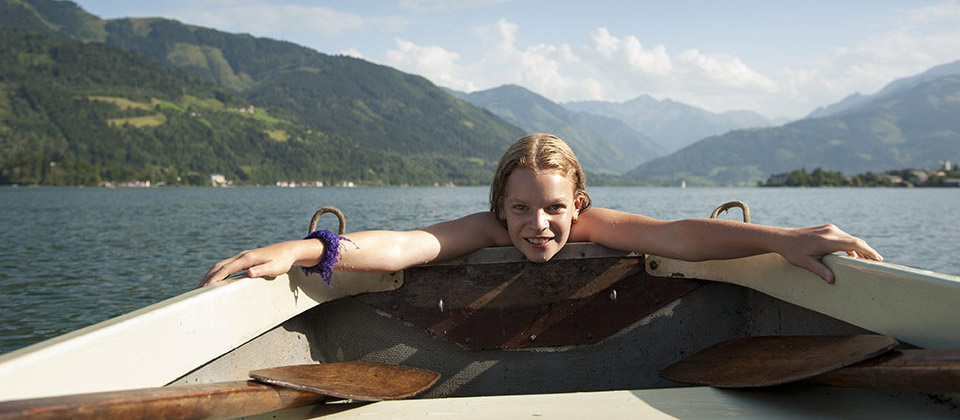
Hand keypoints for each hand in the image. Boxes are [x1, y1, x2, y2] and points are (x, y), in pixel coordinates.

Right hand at [198, 240, 320, 286]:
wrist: (288, 251)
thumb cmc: (282, 261)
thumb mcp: (275, 268)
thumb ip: (262, 270)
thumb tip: (250, 273)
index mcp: (247, 259)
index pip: (227, 269)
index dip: (215, 278)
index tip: (205, 287)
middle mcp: (242, 256)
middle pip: (220, 266)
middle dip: (208, 277)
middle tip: (197, 289)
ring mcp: (242, 256)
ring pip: (221, 265)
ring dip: (210, 274)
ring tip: (201, 286)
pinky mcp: (244, 259)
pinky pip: (227, 265)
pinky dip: (217, 272)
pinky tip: (215, 279)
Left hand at [779, 224, 882, 283]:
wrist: (782, 238)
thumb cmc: (793, 251)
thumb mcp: (806, 263)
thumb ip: (820, 271)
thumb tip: (832, 281)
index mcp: (828, 240)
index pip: (855, 244)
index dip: (869, 252)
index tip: (878, 259)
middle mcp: (831, 231)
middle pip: (856, 241)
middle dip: (867, 251)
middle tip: (877, 262)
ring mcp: (829, 228)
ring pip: (850, 238)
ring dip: (859, 248)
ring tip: (866, 260)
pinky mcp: (827, 228)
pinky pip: (843, 237)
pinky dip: (850, 245)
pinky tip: (851, 255)